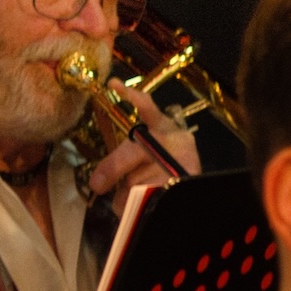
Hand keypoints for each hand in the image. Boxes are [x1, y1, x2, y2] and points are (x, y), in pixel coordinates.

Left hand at [86, 82, 201, 203]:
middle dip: (110, 170)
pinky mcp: (183, 183)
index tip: (113, 84)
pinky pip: (144, 199)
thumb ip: (121, 151)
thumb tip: (97, 168)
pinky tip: (143, 205)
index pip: (148, 107)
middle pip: (131, 153)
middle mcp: (173, 140)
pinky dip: (134, 206)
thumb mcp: (142, 152)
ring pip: (134, 181)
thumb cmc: (160, 167)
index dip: (132, 97)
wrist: (193, 191)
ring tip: (136, 195)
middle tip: (97, 185)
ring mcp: (180, 162)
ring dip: (126, 193)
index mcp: (162, 127)